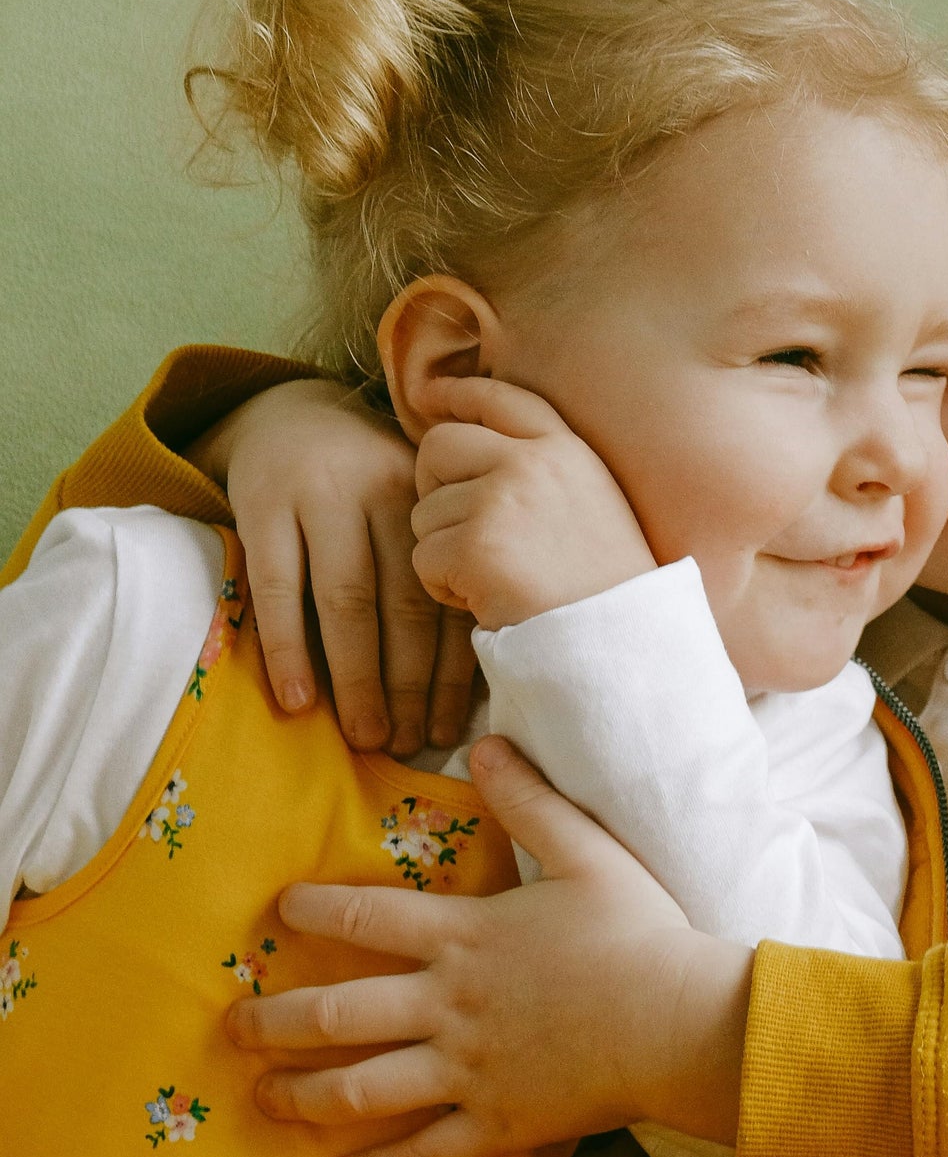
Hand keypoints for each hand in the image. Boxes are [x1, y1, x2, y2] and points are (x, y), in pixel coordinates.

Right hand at [193, 378, 476, 755]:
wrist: (290, 413)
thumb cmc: (369, 482)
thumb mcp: (415, 505)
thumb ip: (440, 565)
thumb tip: (474, 671)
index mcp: (435, 498)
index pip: (450, 593)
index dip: (453, 666)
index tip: (452, 726)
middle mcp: (386, 495)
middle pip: (405, 603)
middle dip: (409, 683)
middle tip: (410, 743)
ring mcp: (322, 497)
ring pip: (346, 601)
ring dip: (357, 677)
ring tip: (365, 735)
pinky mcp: (263, 506)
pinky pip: (276, 588)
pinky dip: (288, 648)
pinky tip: (296, 700)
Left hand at [227, 737, 752, 1156]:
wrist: (678, 1019)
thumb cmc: (638, 930)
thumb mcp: (587, 850)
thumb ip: (530, 799)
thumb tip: (487, 744)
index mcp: (466, 937)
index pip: (369, 918)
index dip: (315, 907)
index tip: (278, 908)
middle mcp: (448, 1007)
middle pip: (338, 1014)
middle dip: (274, 1019)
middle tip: (232, 1024)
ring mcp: (465, 1071)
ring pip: (359, 1090)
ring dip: (300, 1095)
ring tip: (261, 1096)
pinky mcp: (493, 1124)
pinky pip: (417, 1155)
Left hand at [409, 376, 656, 630]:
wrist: (619, 637)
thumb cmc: (605, 584)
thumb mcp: (592, 502)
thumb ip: (542, 469)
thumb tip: (470, 453)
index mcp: (568, 449)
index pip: (502, 397)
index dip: (458, 392)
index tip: (427, 395)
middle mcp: (533, 462)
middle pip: (439, 445)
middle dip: (432, 486)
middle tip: (456, 527)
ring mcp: (502, 501)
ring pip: (426, 513)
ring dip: (445, 550)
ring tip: (494, 576)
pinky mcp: (475, 547)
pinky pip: (424, 559)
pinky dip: (443, 587)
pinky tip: (485, 599)